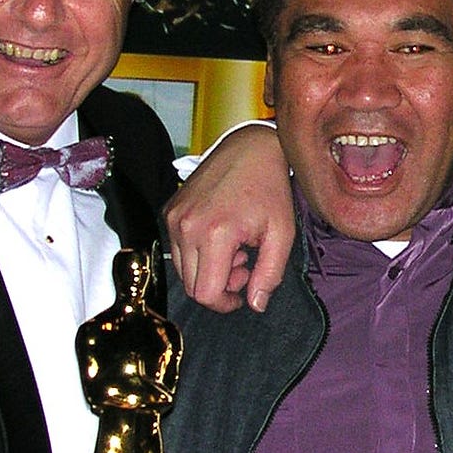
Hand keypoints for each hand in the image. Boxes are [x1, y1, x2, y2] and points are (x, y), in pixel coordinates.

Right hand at [164, 123, 294, 312]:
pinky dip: (198, 252)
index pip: (205, 293)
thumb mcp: (282, 234)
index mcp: (215, 234)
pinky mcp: (170, 211)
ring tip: (235, 247)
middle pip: (192, 286)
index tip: (243, 293)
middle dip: (220, 285)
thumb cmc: (270, 188)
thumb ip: (270, 274)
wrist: (250, 148)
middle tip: (244, 263)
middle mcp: (187, 227)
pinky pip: (178, 249)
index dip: (225, 303)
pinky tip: (221, 235)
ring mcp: (174, 218)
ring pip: (183, 270)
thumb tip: (256, 305)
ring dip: (208, 269)